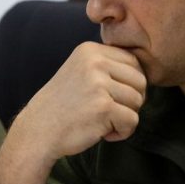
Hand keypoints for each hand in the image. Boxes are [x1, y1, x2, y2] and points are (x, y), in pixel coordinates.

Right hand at [0, 42, 145, 183]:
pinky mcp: (103, 107)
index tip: (111, 98)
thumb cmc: (64, 106)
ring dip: (125, 117)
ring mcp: (99, 83)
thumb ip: (108, 67)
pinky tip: (103, 133)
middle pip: (141, 81)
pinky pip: (132, 120)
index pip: (133, 62)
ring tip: (103, 121)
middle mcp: (95, 62)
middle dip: (131, 101)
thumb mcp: (81, 72)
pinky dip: (122, 132)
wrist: (38, 131)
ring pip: (138, 101)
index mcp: (91, 50)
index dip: (129, 85)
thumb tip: (146, 72)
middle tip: (109, 112)